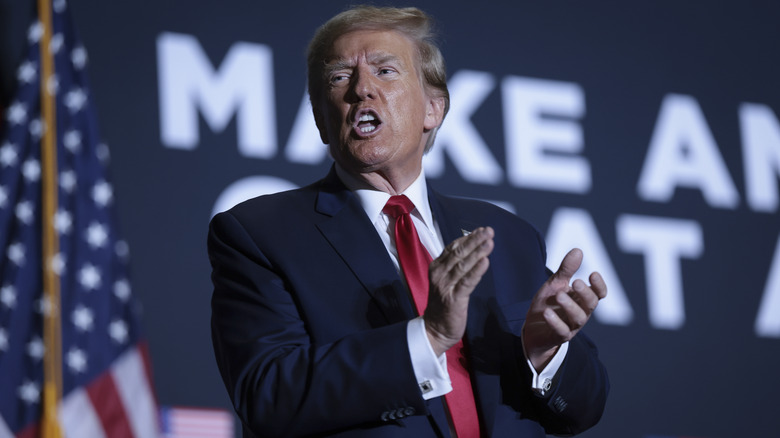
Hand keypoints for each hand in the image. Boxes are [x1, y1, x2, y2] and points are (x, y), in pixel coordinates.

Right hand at [424, 227, 494, 355]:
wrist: (435, 328)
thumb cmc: (444, 302)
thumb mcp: (446, 279)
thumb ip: (456, 265)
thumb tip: (473, 248)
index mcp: (437, 267)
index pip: (453, 247)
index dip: (468, 237)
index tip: (482, 229)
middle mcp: (439, 274)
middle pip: (459, 253)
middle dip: (475, 240)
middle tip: (489, 231)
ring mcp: (445, 286)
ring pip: (463, 265)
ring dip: (477, 252)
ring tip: (490, 242)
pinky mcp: (453, 299)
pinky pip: (466, 282)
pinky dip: (476, 271)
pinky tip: (485, 262)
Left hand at [523, 248, 606, 370]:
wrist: (533, 327)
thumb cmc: (549, 304)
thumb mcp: (556, 284)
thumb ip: (566, 270)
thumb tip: (578, 250)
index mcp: (582, 299)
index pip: (598, 294)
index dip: (599, 285)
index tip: (593, 274)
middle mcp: (581, 313)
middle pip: (590, 305)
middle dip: (585, 294)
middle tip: (576, 282)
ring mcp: (571, 326)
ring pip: (578, 318)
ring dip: (570, 306)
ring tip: (559, 295)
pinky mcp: (558, 336)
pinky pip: (561, 331)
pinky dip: (555, 322)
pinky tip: (547, 313)